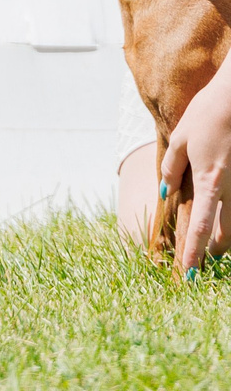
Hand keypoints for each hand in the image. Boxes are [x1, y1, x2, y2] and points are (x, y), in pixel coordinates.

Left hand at [162, 66, 230, 272]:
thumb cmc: (208, 115)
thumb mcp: (181, 139)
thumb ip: (172, 168)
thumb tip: (165, 192)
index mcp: (210, 182)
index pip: (199, 227)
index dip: (193, 253)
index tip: (188, 274)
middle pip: (226, 232)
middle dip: (215, 248)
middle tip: (206, 258)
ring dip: (227, 233)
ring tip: (216, 241)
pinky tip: (221, 208)